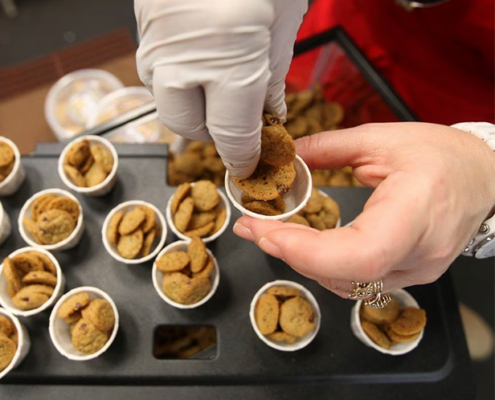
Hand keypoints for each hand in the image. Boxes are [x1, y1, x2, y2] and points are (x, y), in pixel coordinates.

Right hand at [135, 0, 306, 177]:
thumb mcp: (282, 26)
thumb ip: (271, 78)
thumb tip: (268, 114)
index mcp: (230, 61)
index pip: (230, 135)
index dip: (243, 155)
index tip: (250, 161)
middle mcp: (184, 58)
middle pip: (188, 127)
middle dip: (214, 133)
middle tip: (235, 120)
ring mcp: (157, 42)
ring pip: (168, 100)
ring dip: (194, 105)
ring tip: (219, 86)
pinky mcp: (144, 27)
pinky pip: (158, 69)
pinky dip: (180, 76)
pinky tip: (201, 60)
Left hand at [233, 122, 494, 296]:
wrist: (484, 178)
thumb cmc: (442, 155)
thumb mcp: (382, 138)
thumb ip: (327, 148)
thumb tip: (284, 158)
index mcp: (417, 208)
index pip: (362, 253)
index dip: (308, 251)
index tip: (268, 232)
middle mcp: (420, 252)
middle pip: (346, 275)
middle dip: (290, 254)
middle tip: (252, 229)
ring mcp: (417, 271)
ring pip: (346, 284)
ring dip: (302, 261)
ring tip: (270, 233)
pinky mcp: (410, 275)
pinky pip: (357, 282)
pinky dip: (323, 266)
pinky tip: (303, 246)